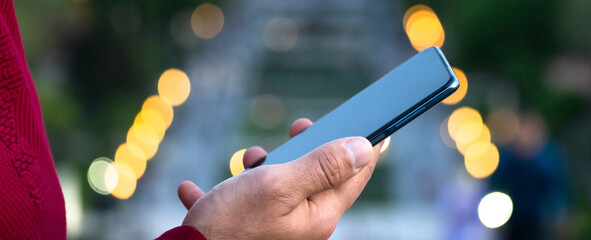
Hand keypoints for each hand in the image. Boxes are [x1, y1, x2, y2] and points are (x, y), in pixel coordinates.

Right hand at [177, 118, 382, 238]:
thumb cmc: (231, 224)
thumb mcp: (278, 185)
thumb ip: (322, 166)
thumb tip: (364, 148)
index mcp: (318, 214)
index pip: (356, 174)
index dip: (366, 144)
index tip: (375, 121)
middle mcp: (303, 224)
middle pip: (320, 177)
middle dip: (309, 149)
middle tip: (301, 127)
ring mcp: (274, 228)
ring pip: (281, 187)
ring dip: (264, 167)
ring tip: (250, 158)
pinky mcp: (244, 231)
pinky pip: (239, 204)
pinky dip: (224, 192)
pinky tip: (196, 189)